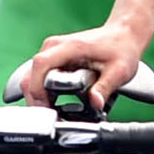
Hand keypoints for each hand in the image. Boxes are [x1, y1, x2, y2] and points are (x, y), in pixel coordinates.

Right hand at [11, 17, 149, 108]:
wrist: (122, 35)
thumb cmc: (121, 48)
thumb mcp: (119, 70)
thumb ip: (105, 87)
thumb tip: (95, 103)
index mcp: (68, 47)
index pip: (40, 67)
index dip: (39, 91)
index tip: (48, 110)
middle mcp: (53, 47)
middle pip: (30, 76)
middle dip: (37, 101)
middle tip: (52, 119)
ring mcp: (51, 52)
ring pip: (32, 78)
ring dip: (39, 98)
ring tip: (54, 114)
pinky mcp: (52, 58)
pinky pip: (38, 78)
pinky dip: (42, 93)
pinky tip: (54, 105)